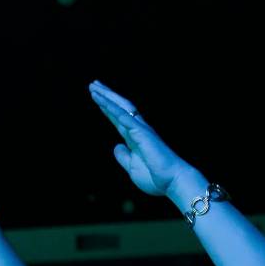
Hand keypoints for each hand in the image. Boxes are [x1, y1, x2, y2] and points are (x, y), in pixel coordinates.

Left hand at [88, 81, 205, 201]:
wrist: (172, 181)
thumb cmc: (155, 177)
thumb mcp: (132, 168)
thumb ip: (124, 156)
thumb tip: (117, 146)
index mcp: (134, 138)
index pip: (117, 118)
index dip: (107, 108)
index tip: (96, 97)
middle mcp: (137, 130)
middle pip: (118, 108)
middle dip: (106, 95)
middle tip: (92, 84)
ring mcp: (140, 129)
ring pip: (120, 107)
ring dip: (106, 96)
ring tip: (93, 86)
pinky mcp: (141, 132)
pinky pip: (123, 116)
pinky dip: (111, 107)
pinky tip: (101, 99)